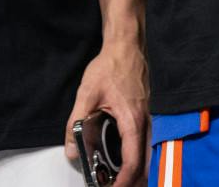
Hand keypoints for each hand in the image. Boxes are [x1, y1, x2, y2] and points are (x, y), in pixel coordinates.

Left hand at [63, 37, 147, 186]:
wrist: (126, 46)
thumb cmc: (110, 66)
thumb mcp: (87, 93)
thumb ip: (76, 123)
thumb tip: (71, 150)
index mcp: (132, 120)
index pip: (132, 160)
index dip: (124, 181)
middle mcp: (144, 122)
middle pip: (144, 163)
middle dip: (133, 182)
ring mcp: (147, 118)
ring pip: (146, 155)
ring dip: (136, 173)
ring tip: (120, 184)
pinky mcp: (143, 115)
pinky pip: (144, 145)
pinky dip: (137, 160)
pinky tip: (126, 165)